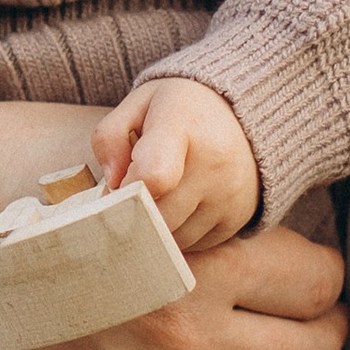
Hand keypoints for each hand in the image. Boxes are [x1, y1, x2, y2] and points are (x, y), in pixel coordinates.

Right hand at [0, 93, 348, 349]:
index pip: (307, 275)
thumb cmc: (14, 179)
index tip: (323, 280)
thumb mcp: (110, 153)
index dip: (326, 278)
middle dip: (329, 345)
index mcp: (185, 247)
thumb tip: (256, 168)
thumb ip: (186, 170)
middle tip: (332, 339)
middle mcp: (170, 324)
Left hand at [89, 75, 258, 251]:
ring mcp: (229, 193)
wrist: (240, 114)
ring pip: (174, 236)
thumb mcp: (137, 105)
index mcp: (182, 124)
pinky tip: (181, 205)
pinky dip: (179, 233)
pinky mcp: (238, 217)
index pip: (153, 176)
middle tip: (130, 194)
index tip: (118, 186)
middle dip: (134, 212)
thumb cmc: (176, 110)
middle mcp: (213, 162)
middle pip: (158, 215)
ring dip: (156, 226)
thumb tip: (111, 184)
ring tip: (159, 195)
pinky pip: (195, 244)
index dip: (126, 190)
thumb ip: (109, 138)